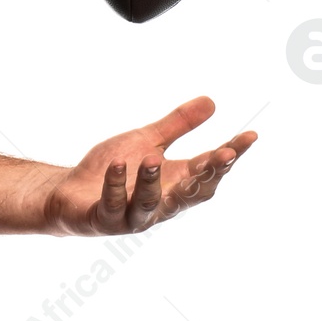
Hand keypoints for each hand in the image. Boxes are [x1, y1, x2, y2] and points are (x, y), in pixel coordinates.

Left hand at [40, 95, 254, 236]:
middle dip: (208, 175)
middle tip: (224, 154)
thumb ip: (177, 126)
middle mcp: (161, 203)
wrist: (71, 193)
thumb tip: (211, 101)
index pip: (208, 169)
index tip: (250, 135)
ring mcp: (133, 215)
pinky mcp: (105, 219)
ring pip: (150, 203)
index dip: (231, 155)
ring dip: (151, 181)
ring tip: (151, 157)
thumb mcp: (147, 140)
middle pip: (191, 193)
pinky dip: (115, 185)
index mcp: (174, 182)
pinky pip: (113, 204)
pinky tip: (118, 165)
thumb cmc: (115, 169)